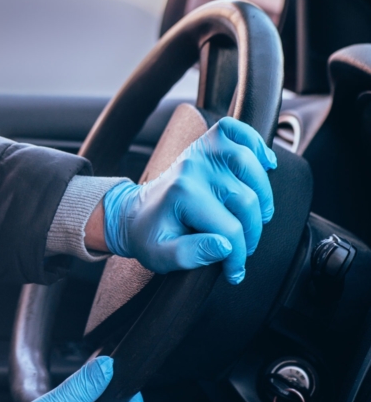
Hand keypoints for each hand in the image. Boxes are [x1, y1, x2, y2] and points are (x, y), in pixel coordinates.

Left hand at [103, 117, 276, 283]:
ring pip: (252, 168)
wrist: (135, 214)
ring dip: (263, 197)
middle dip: (252, 233)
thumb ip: (189, 255)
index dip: (238, 255)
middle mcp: (193, 168)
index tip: (235, 270)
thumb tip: (225, 246)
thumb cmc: (149, 235)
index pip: (230, 229)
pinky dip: (256, 144)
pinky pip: (238, 131)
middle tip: (243, 248)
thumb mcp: (160, 256)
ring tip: (255, 218)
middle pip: (247, 201)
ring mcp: (201, 152)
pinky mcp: (207, 143)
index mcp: (182, 194)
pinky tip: (266, 164)